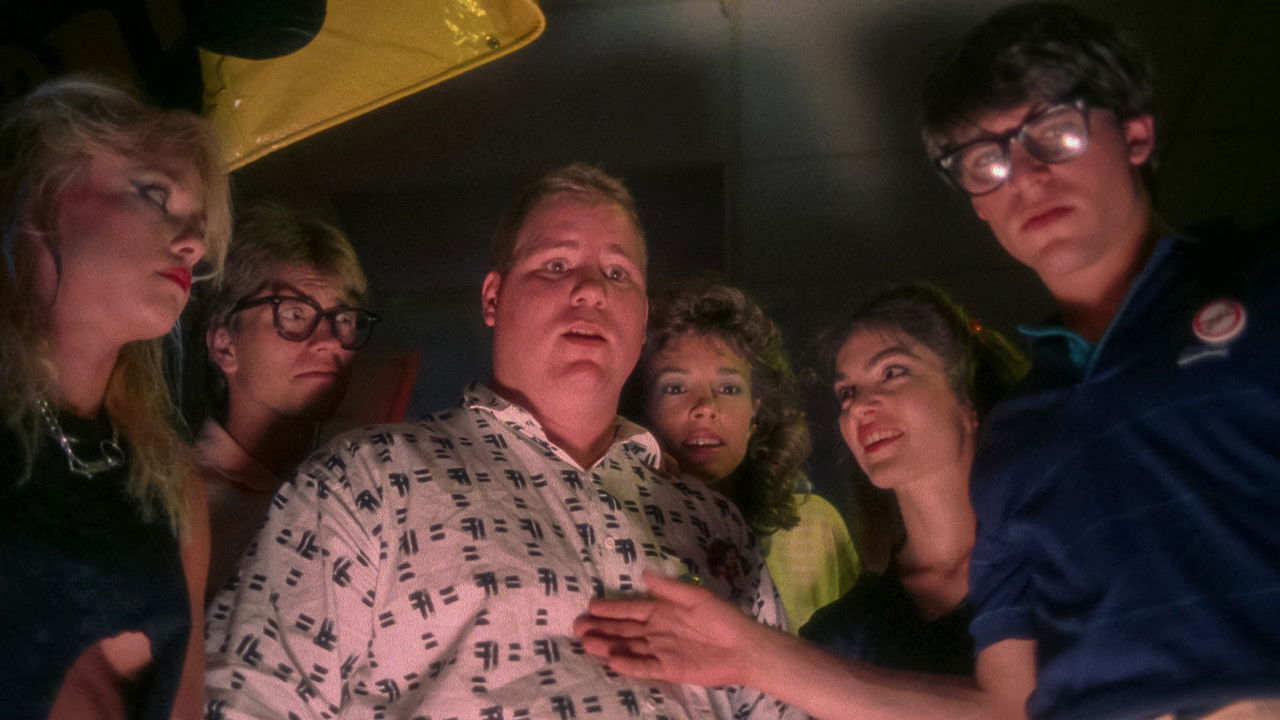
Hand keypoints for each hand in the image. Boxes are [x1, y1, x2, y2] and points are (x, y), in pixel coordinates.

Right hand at [572, 569, 779, 687]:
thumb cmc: (722, 618)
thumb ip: (668, 588)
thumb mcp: (696, 596)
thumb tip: (643, 574)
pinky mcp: (669, 669)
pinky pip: (645, 666)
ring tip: (587, 643)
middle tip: (577, 628)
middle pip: (624, 630)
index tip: (589, 607)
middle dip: (601, 628)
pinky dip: (629, 664)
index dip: (611, 609)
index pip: (631, 610)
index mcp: (663, 611)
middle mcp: (658, 631)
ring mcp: (662, 651)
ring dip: (609, 645)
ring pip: (629, 647)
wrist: (744, 647)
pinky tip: (612, 661)